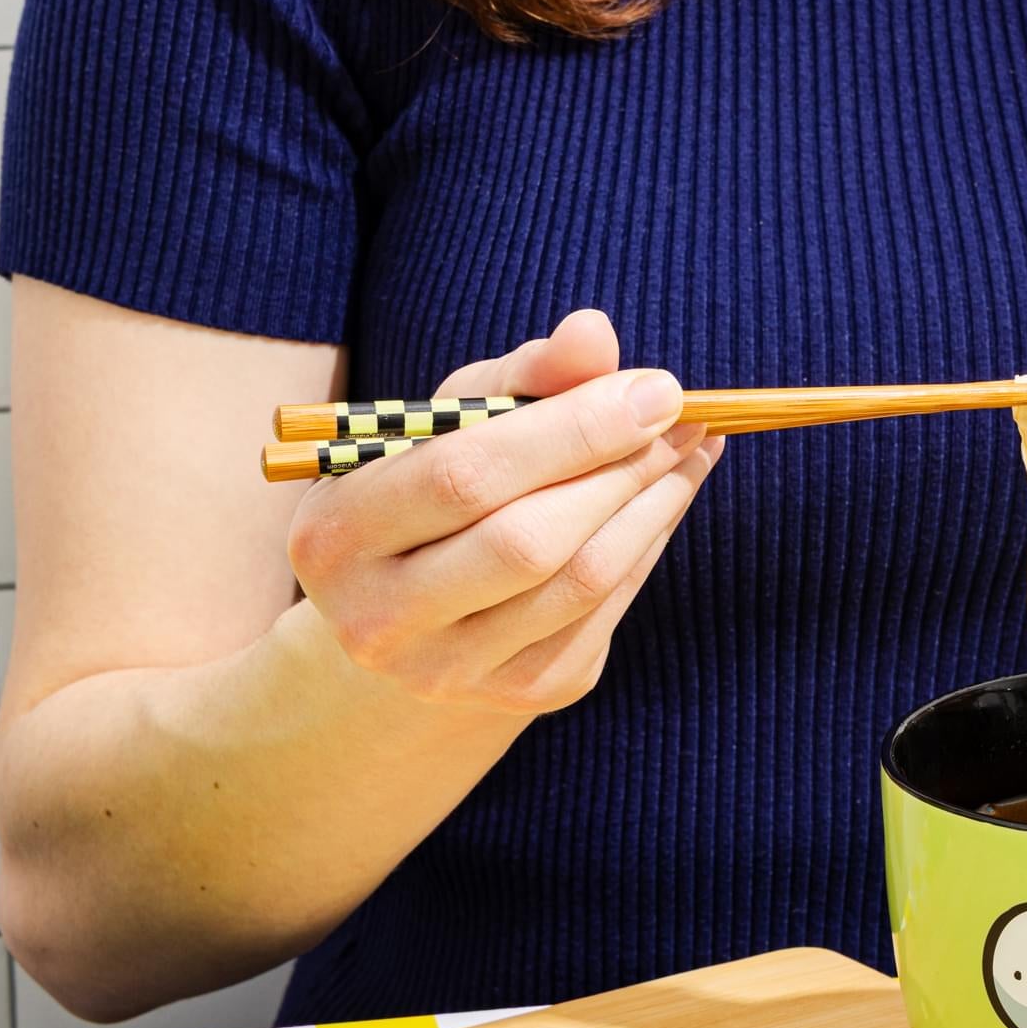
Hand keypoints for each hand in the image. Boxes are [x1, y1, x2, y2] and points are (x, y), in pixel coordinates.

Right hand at [288, 310, 720, 712]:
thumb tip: (594, 334)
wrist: (411, 626)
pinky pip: (605, 611)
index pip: (464, 474)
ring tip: (690, 447)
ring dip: (652, 505)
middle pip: (527, 541)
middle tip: (684, 415)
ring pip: (580, 582)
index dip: (570, 429)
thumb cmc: (428, 497)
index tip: (653, 389)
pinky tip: (670, 496)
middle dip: (620, 468)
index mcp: (336, 536)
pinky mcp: (523, 693)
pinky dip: (648, 544)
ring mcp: (453, 669)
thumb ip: (518, 377)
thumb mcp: (448, 426)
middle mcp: (382, 618)